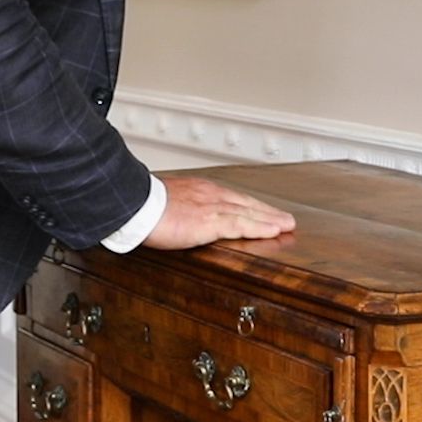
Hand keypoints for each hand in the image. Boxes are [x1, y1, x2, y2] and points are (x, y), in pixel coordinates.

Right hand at [140, 175, 295, 249]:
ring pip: (249, 213)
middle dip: (267, 212)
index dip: (251, 207)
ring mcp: (212, 207)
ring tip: (286, 226)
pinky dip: (259, 227)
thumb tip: (179, 217)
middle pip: (246, 203)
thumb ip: (179, 208)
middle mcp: (210, 195)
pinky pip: (241, 224)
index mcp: (199, 190)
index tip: (263, 212)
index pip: (232, 198)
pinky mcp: (210, 221)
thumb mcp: (166, 202)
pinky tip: (272, 231)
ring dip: (270, 219)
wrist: (135, 205)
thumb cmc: (143, 205)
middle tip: (285, 219)